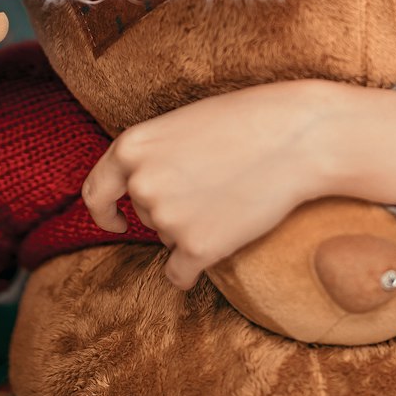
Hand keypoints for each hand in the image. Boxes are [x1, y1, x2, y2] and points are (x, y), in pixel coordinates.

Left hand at [81, 81, 395, 290]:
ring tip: (233, 195)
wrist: (300, 138)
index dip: (102, 210)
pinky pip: (179, 274)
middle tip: (217, 182)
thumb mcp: (185, 122)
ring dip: (194, 227)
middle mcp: (141, 185)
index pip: (95, 191)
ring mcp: (166, 220)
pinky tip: (222, 243)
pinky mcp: (196, 249)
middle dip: (175, 206)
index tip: (113, 220)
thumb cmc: (249, 120)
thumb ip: (153, 154)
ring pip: (169, 239)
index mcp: (132, 146)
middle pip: (145, 214)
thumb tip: (137, 188)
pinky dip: (194, 267)